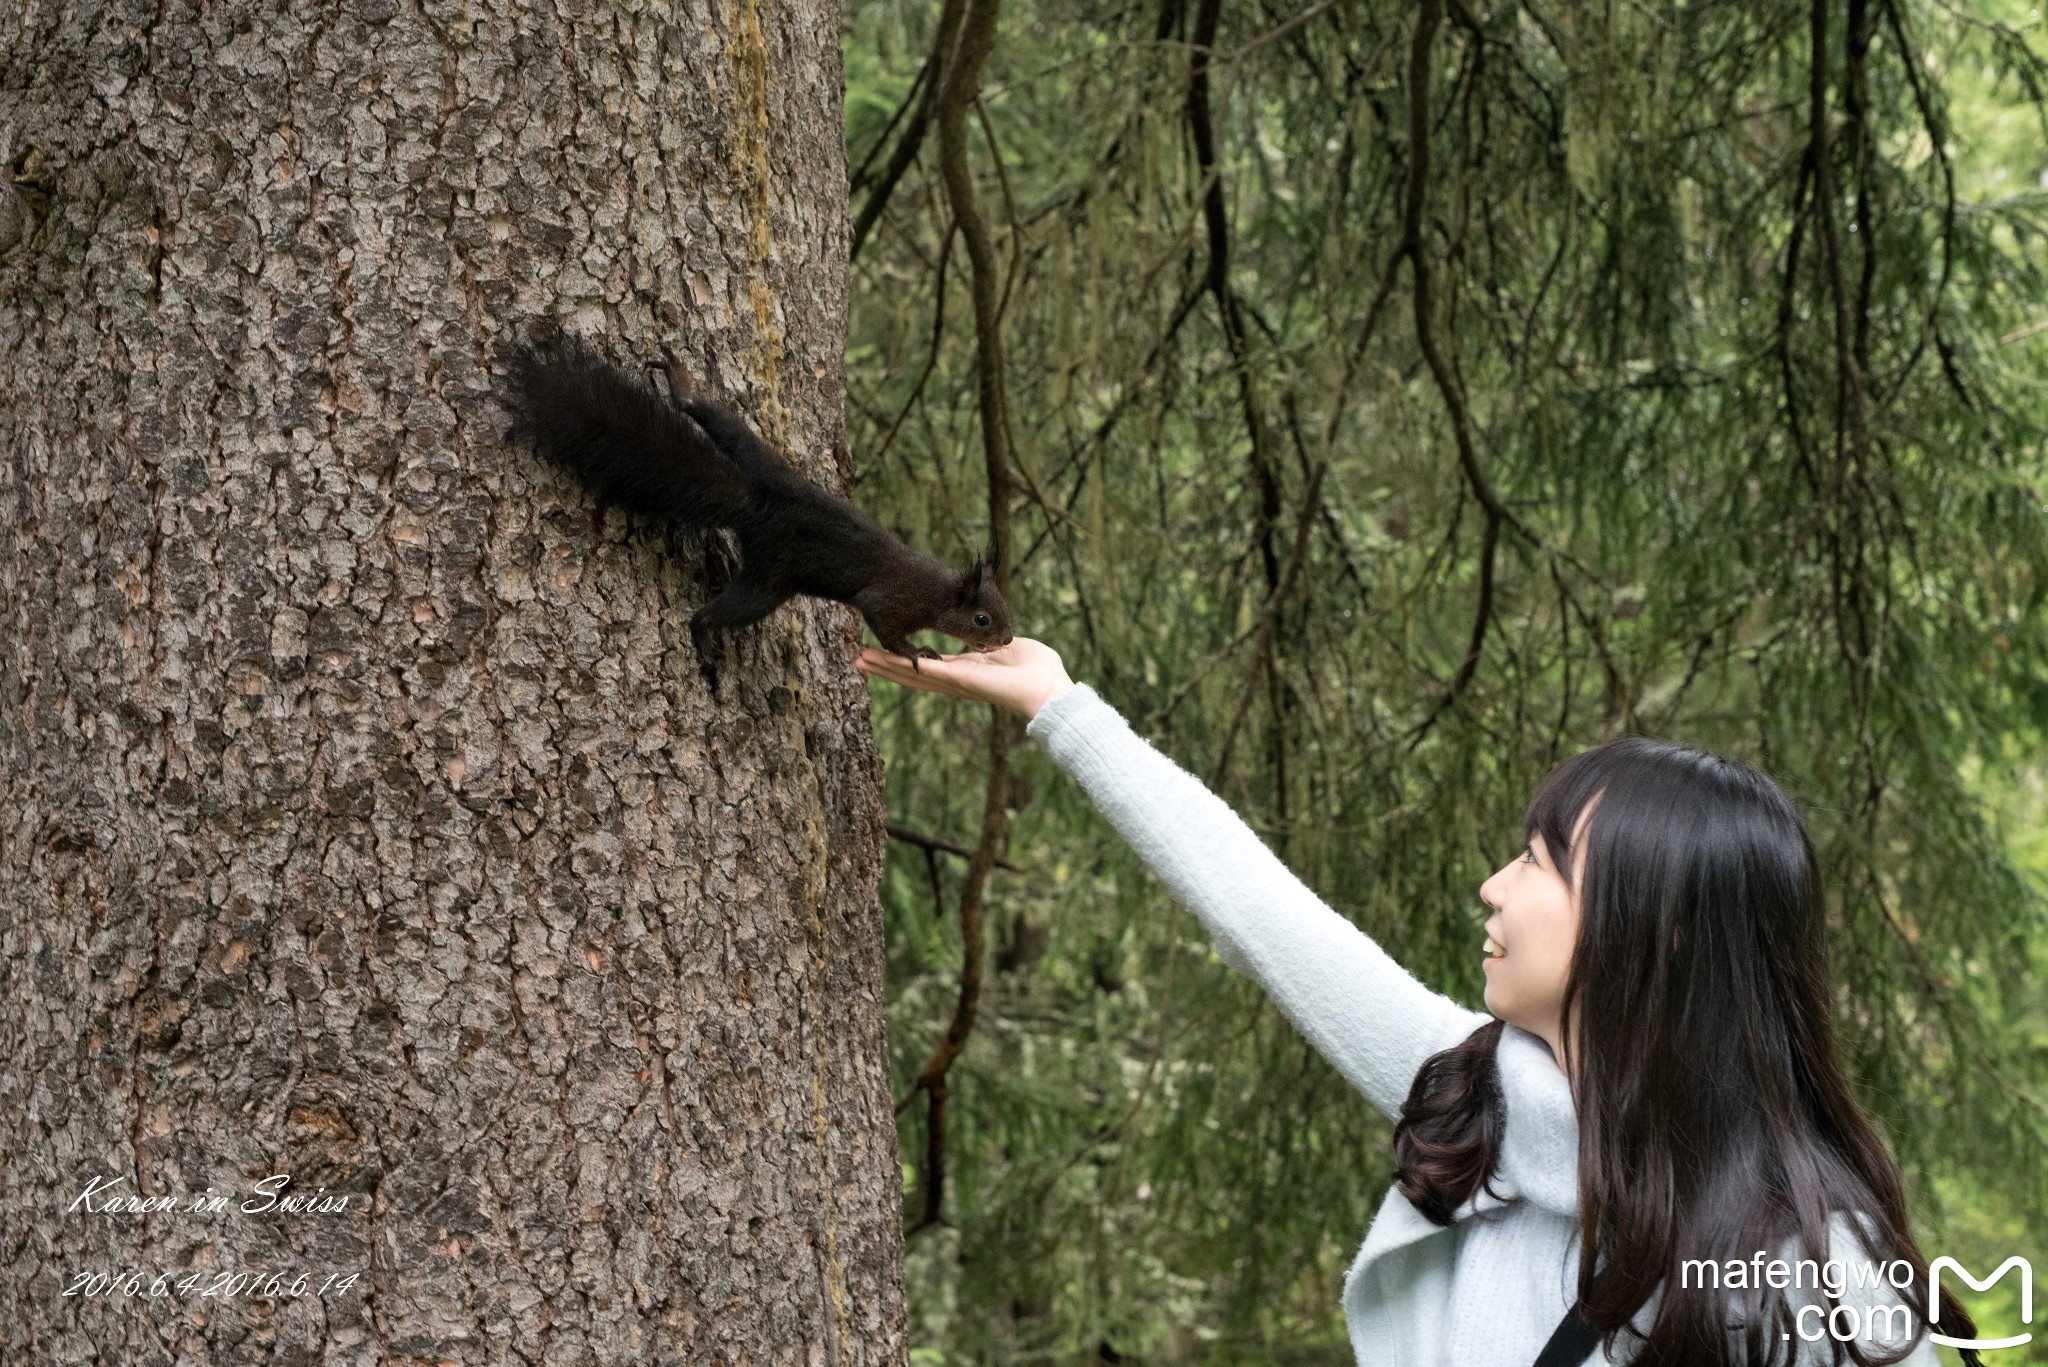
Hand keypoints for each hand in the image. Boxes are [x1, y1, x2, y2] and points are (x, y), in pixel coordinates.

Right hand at [854, 637, 1075, 719]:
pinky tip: (888, 661)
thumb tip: (983, 633)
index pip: (927, 664)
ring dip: (887, 668)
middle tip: (858, 658)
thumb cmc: (1037, 670)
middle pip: (911, 673)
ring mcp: (956, 683)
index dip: (904, 659)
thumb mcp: (1005, 645)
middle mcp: (955, 680)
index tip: (883, 651)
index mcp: (964, 671)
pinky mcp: (962, 681)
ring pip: (914, 675)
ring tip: (861, 661)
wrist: (1049, 688)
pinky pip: (930, 672)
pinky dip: (907, 667)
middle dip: (885, 666)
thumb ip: (987, 640)